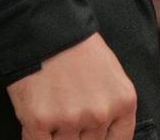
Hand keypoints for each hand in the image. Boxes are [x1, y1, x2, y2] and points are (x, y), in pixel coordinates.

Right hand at [5, 32, 135, 139]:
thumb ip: (113, 108)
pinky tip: (37, 120)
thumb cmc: (79, 52)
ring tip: (53, 109)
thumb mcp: (112, 76)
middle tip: (69, 112)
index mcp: (123, 101)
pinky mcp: (39, 121)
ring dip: (57, 135)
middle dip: (78, 135)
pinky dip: (36, 137)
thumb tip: (104, 138)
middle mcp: (100, 113)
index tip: (89, 135)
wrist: (45, 30)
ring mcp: (70, 118)